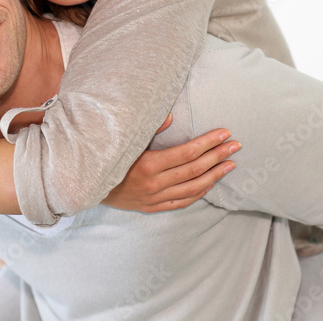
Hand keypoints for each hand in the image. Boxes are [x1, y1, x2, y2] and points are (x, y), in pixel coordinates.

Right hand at [103, 115, 240, 212]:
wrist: (85, 186)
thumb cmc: (107, 157)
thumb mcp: (124, 141)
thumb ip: (149, 128)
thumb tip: (171, 116)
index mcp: (149, 164)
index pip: (188, 152)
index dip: (209, 143)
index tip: (225, 134)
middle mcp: (154, 183)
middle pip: (195, 169)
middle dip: (218, 156)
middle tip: (236, 146)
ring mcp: (154, 198)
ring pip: (193, 188)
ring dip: (214, 176)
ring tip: (231, 164)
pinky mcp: (152, 207)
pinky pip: (182, 202)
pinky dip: (199, 193)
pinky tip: (211, 184)